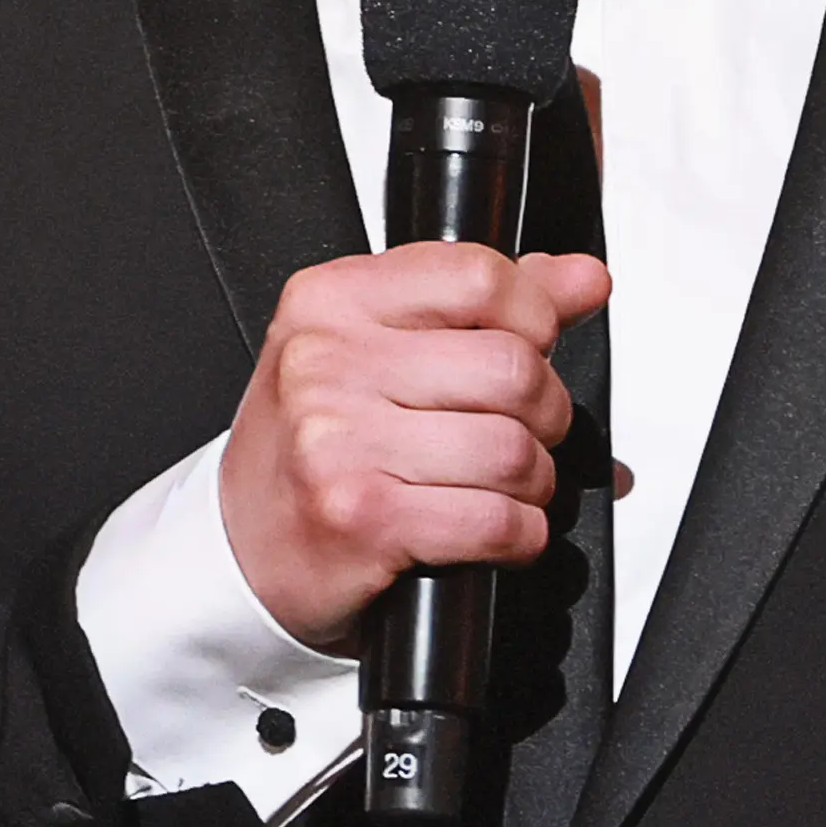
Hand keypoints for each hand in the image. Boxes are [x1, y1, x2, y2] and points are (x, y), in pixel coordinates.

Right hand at [219, 242, 609, 646]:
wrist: (242, 550)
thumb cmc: (316, 446)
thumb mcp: (377, 348)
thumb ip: (484, 304)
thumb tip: (584, 279)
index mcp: (333, 300)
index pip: (481, 276)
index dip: (535, 317)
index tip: (531, 346)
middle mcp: (326, 362)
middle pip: (514, 368)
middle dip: (545, 414)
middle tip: (521, 433)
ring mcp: (338, 442)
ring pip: (515, 451)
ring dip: (533, 483)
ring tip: (499, 488)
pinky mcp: (362, 519)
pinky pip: (497, 522)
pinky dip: (520, 535)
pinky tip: (493, 531)